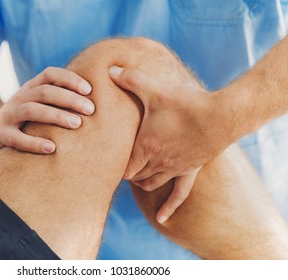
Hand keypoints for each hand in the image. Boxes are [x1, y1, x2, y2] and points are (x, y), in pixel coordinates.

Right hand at [0, 67, 94, 157]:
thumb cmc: (27, 120)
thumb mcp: (40, 105)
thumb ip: (60, 101)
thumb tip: (96, 103)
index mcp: (31, 88)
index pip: (50, 74)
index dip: (70, 78)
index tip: (89, 90)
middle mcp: (19, 97)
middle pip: (44, 91)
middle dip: (69, 99)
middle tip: (91, 110)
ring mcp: (8, 115)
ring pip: (31, 110)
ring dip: (56, 116)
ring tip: (77, 124)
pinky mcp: (0, 134)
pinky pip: (16, 138)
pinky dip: (34, 142)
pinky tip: (52, 148)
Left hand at [110, 66, 230, 222]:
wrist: (220, 115)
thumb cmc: (185, 103)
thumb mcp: (154, 89)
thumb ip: (131, 79)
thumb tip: (110, 69)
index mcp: (145, 146)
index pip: (123, 167)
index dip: (115, 165)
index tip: (111, 159)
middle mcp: (158, 162)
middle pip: (135, 176)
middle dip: (128, 171)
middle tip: (123, 163)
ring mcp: (174, 169)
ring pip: (151, 184)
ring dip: (142, 181)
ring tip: (138, 175)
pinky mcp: (190, 171)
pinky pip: (179, 194)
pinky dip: (169, 207)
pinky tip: (162, 219)